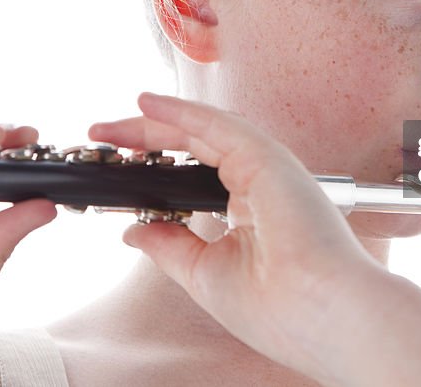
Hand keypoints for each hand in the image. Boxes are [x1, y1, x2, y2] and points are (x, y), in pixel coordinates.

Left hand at [88, 92, 388, 384]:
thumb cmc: (278, 307)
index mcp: (250, 209)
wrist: (319, 315)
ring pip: (201, 130)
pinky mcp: (266, 157)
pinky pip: (215, 124)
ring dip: (152, 124)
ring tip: (109, 127)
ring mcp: (265, 166)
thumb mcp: (204, 274)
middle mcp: (259, 181)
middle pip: (192, 146)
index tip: (115, 167)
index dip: (153, 166)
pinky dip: (179, 111)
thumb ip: (170, 246)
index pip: (194, 173)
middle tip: (100, 137)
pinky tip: (146, 105)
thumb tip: (133, 232)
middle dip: (143, 139)